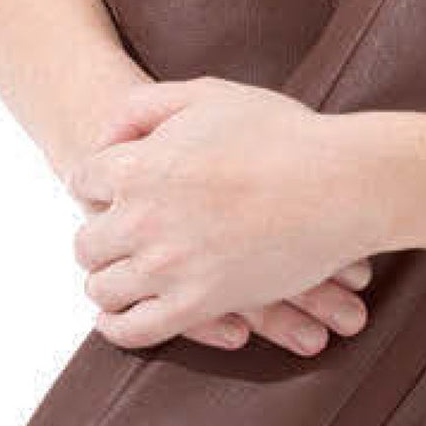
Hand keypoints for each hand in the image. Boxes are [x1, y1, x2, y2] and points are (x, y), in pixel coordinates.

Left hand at [66, 75, 386, 352]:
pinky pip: (134, 331)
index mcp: (139, 166)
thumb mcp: (208, 94)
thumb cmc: (281, 134)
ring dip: (109, 281)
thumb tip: (104, 138)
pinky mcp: (198, 306)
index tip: (113, 191)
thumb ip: (144, 107)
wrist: (341, 184)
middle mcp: (142, 219)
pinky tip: (123, 316)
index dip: (98, 184)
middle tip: (119, 236)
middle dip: (101, 235)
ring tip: (125, 275)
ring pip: (103, 289)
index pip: (83, 181)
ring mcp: (168, 268)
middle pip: (86, 241)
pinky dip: (120, 327)